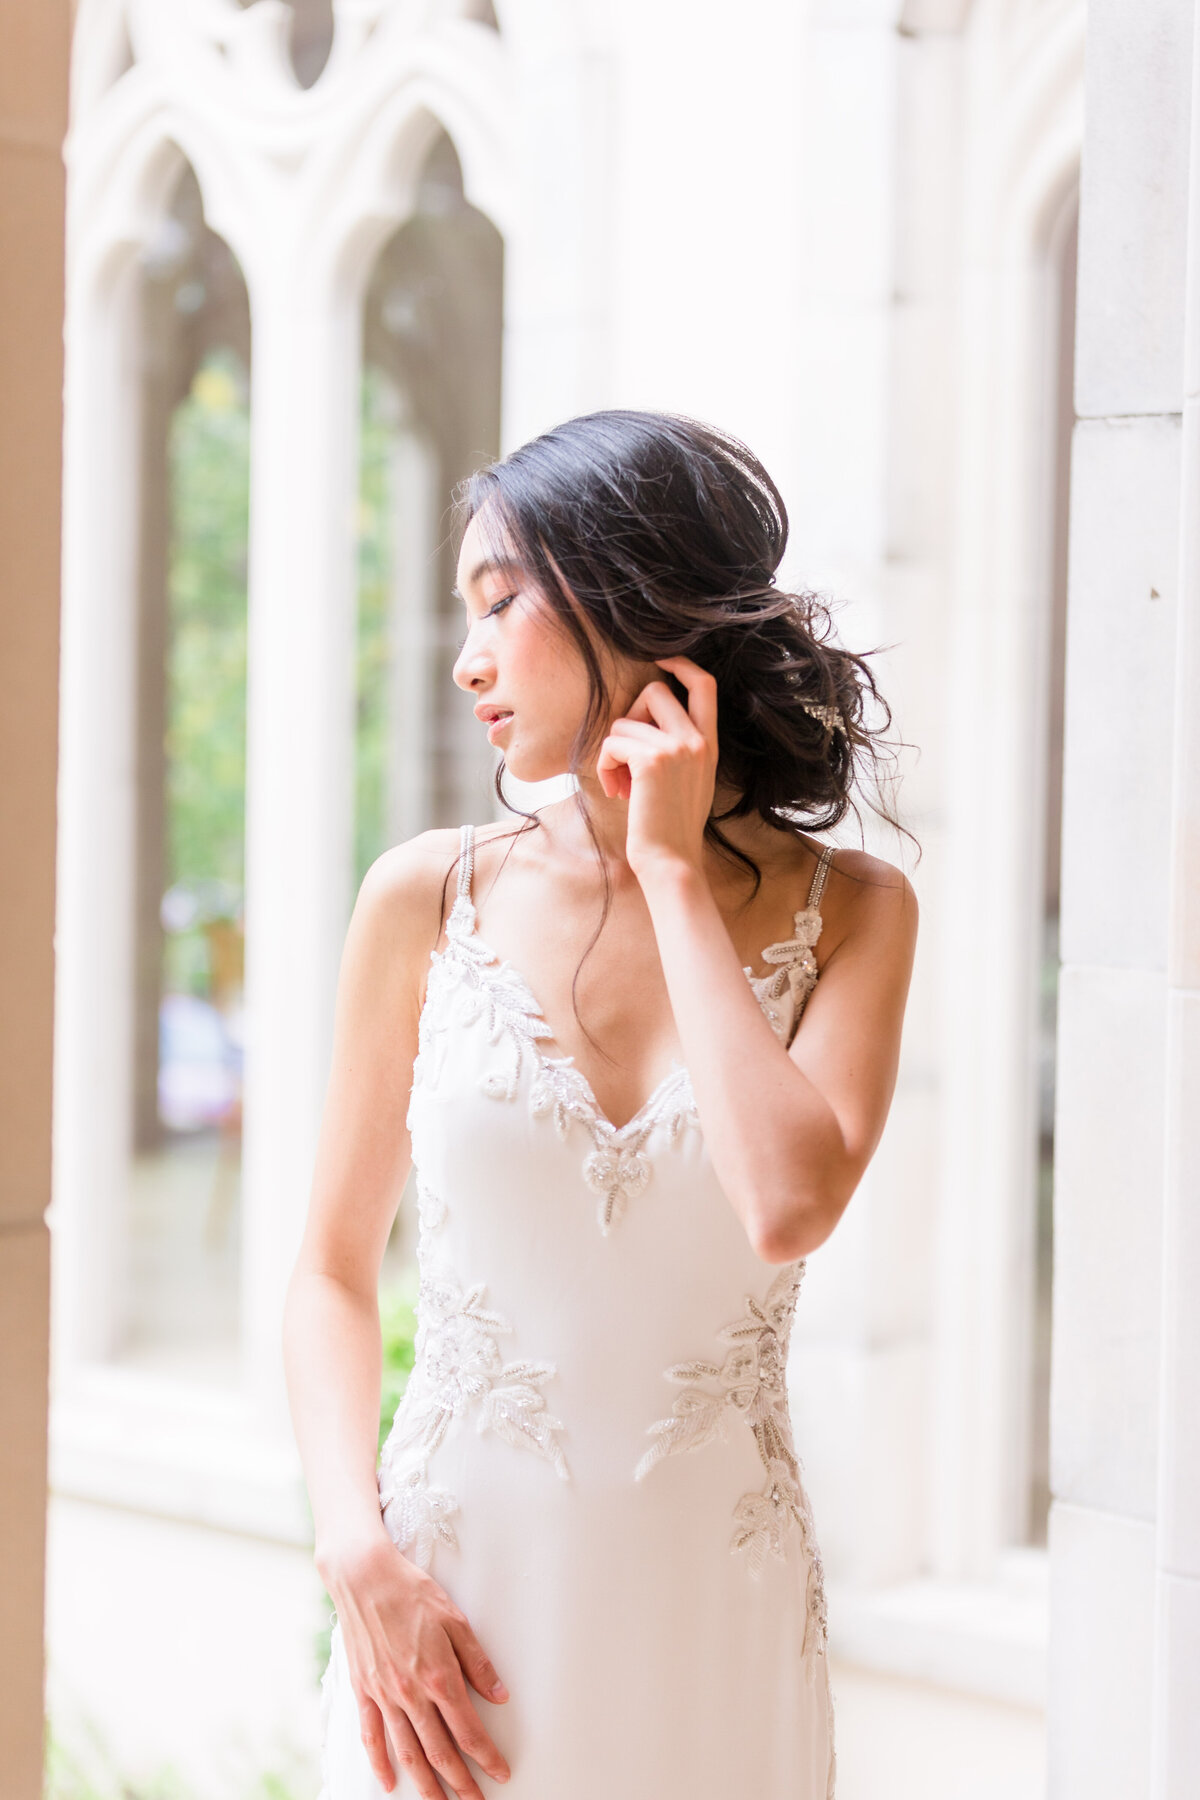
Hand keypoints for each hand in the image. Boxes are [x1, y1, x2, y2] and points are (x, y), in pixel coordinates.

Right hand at [323, 1532, 510, 1796]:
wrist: (365, 1577)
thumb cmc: (413, 1593)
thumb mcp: (456, 1620)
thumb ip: (478, 1663)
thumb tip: (500, 1696)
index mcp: (439, 1676)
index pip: (468, 1731)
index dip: (487, 1757)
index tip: (501, 1773)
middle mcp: (411, 1694)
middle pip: (440, 1752)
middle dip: (460, 1783)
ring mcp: (384, 1696)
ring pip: (407, 1753)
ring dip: (425, 1785)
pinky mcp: (363, 1691)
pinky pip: (372, 1737)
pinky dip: (380, 1763)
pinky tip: (390, 1783)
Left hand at [596, 655, 717, 882]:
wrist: (672, 860)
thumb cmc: (671, 826)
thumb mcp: (687, 779)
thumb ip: (676, 746)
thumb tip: (638, 719)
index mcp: (709, 743)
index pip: (704, 684)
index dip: (680, 662)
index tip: (659, 658)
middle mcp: (697, 740)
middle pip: (655, 691)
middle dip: (630, 717)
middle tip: (626, 754)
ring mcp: (677, 747)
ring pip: (624, 722)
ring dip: (612, 751)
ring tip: (621, 783)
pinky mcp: (652, 760)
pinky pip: (613, 743)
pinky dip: (606, 764)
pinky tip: (616, 791)